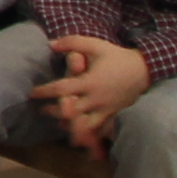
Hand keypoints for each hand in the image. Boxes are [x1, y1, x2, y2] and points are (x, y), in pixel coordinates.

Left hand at [33, 34, 151, 148]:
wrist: (145, 70)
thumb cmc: (117, 56)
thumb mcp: (95, 45)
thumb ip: (72, 42)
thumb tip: (50, 44)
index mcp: (89, 82)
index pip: (61, 89)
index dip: (44, 92)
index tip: (32, 93)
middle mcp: (96, 98)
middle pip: (70, 111)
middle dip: (54, 111)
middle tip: (42, 110)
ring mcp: (106, 109)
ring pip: (83, 124)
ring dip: (69, 125)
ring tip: (58, 123)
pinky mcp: (113, 115)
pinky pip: (99, 129)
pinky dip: (88, 134)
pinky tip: (78, 135)